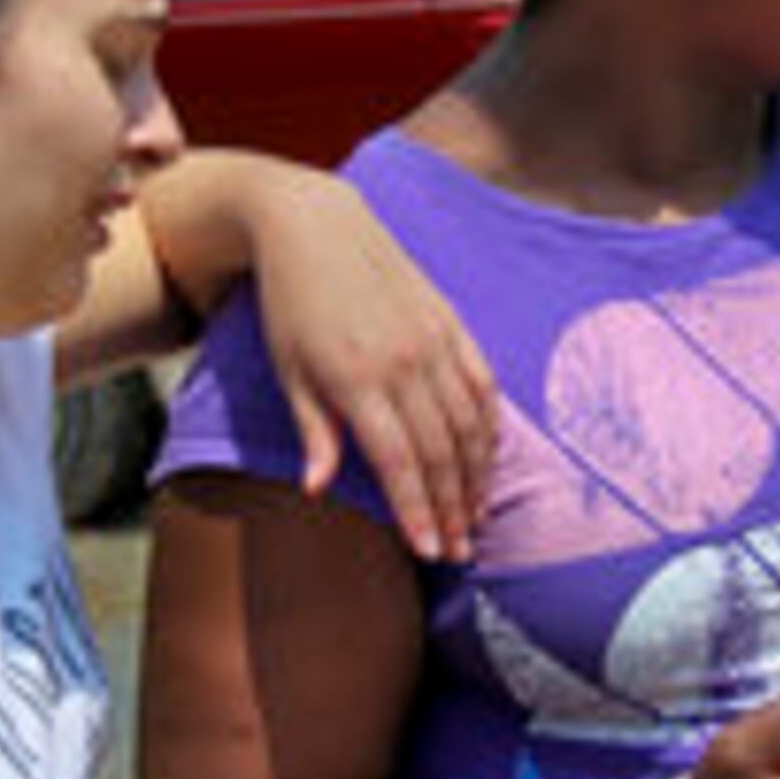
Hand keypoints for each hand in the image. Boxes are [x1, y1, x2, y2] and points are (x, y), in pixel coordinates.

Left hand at [244, 169, 497, 561]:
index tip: (431, 553)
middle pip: (441, 452)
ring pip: (469, 423)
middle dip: (452, 508)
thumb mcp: (290, 372)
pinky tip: (487, 458)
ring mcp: (434, 338)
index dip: (418, 513)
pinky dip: (490, 425)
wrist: (314, 225)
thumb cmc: (289, 306)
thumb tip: (317, 491)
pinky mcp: (450, 319)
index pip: (401, 463)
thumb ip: (314, 432)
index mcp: (358, 378)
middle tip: (459, 551)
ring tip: (475, 517)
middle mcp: (404, 360)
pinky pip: (483, 382)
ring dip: (476, 476)